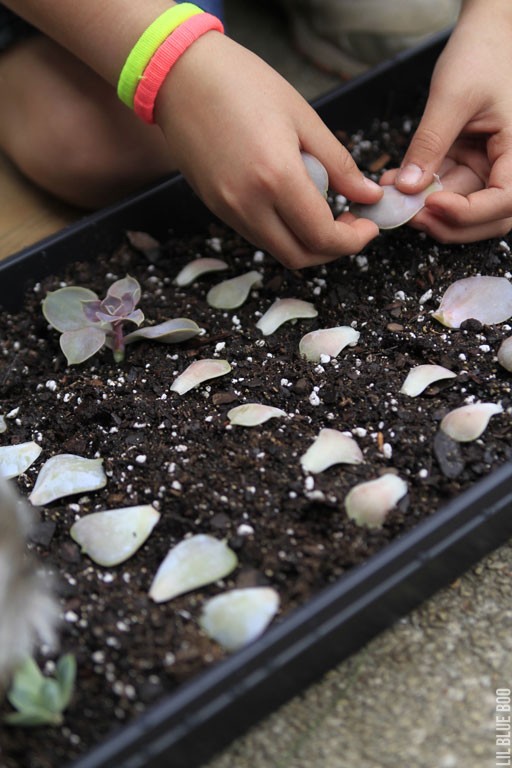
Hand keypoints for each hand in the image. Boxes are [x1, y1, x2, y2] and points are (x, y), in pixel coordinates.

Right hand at [155, 33, 381, 267]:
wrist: (180, 75)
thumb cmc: (243, 84)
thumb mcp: (302, 118)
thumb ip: (338, 164)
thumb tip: (369, 194)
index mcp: (276, 178)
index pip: (322, 236)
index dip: (353, 241)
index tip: (369, 226)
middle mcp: (248, 204)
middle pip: (299, 257)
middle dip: (333, 250)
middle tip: (351, 225)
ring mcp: (227, 210)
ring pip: (277, 249)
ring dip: (306, 243)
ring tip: (325, 212)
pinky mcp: (215, 208)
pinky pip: (257, 234)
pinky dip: (282, 232)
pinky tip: (294, 205)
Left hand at [382, 0, 511, 242]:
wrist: (481, 37)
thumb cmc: (478, 56)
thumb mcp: (451, 97)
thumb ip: (430, 142)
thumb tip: (408, 187)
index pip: (505, 199)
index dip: (470, 212)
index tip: (433, 204)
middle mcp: (507, 165)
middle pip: (486, 217)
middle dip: (446, 222)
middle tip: (407, 214)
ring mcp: (486, 167)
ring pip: (462, 209)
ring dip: (428, 211)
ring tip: (395, 198)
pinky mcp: (466, 165)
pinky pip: (445, 190)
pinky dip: (421, 195)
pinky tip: (397, 185)